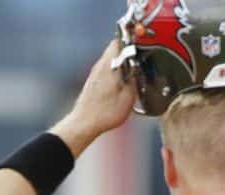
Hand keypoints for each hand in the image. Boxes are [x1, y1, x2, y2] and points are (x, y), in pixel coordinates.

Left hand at [51, 39, 136, 155]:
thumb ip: (135, 80)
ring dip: (122, 64)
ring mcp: (94, 74)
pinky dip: (115, 74)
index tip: (139, 44)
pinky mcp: (92, 82)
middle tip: (140, 62)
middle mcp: (100, 66)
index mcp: (110, 65)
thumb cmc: (105, 112)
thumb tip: (138, 71)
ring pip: (111, 61)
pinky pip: (107, 71)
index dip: (131, 41)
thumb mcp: (129, 97)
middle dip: (128, 53)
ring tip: (133, 76)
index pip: (119, 41)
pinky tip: (121, 86)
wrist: (84, 123)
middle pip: (115, 50)